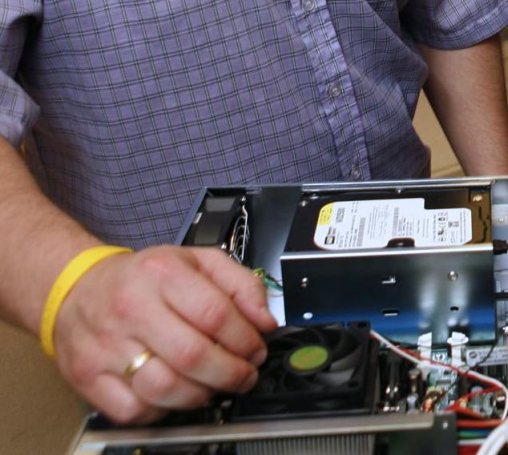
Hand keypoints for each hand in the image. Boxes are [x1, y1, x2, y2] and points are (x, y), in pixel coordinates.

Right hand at [53, 245, 276, 423]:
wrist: (78, 288)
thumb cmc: (144, 278)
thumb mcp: (197, 261)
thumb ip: (240, 284)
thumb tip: (266, 322)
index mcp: (163, 273)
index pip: (216, 314)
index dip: (246, 339)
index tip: (258, 349)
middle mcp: (132, 308)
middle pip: (193, 356)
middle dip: (231, 373)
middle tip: (245, 375)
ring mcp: (106, 346)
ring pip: (165, 389)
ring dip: (202, 395)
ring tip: (213, 386)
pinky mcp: (87, 376)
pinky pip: (133, 410)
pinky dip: (162, 410)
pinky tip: (174, 394)